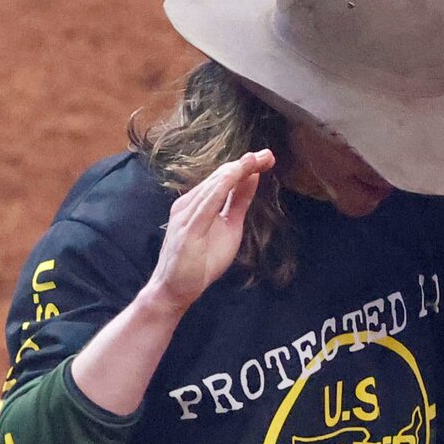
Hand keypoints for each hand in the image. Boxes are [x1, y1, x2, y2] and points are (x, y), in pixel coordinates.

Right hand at [143, 149, 273, 313]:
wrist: (175, 289)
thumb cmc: (199, 262)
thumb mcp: (229, 227)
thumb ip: (237, 203)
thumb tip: (252, 178)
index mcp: (197, 203)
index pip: (223, 179)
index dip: (245, 166)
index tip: (267, 158)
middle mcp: (188, 204)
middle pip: (219, 178)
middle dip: (244, 164)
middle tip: (268, 154)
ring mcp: (185, 215)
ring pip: (213, 186)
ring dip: (235, 171)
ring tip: (255, 159)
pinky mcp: (188, 229)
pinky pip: (206, 203)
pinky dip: (221, 187)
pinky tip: (234, 176)